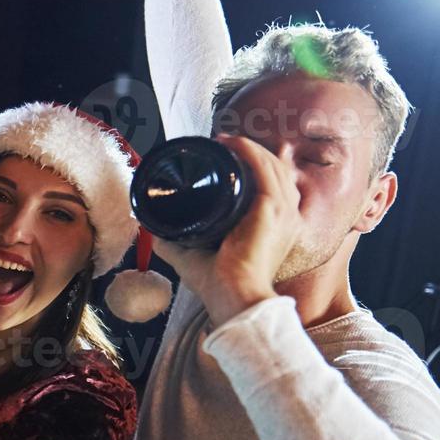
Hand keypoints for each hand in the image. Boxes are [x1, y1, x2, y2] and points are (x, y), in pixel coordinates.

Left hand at [152, 134, 298, 325]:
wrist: (234, 298)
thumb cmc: (220, 285)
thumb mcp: (194, 256)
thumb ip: (175, 241)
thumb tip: (153, 228)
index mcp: (277, 226)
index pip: (273, 184)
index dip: (254, 166)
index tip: (228, 156)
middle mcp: (286, 216)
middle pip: (274, 169)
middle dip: (249, 152)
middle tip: (222, 144)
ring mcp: (284, 211)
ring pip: (271, 164)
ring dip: (247, 147)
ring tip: (223, 141)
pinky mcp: (273, 209)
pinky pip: (265, 169)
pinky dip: (248, 152)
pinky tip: (232, 143)